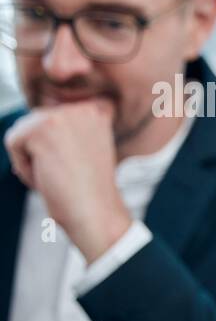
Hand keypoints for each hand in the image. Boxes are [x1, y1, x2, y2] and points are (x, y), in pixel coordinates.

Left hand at [3, 98, 130, 262]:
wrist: (95, 212)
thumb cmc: (89, 189)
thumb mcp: (87, 146)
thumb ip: (69, 126)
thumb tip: (33, 118)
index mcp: (98, 109)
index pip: (55, 116)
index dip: (57, 144)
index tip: (78, 163)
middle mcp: (81, 107)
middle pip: (36, 122)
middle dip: (43, 150)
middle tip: (68, 172)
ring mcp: (61, 115)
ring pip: (23, 131)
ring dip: (32, 157)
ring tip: (58, 175)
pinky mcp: (40, 129)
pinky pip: (13, 143)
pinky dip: (23, 166)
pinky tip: (47, 177)